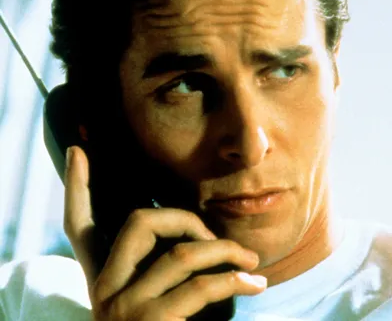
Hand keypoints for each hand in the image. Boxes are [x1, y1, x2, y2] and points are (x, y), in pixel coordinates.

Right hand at [64, 145, 266, 319]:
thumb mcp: (146, 298)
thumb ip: (154, 266)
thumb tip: (186, 235)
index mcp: (100, 278)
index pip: (77, 224)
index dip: (76, 186)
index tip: (77, 149)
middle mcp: (104, 290)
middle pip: (140, 222)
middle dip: (187, 218)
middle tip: (217, 238)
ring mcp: (125, 309)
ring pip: (181, 252)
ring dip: (225, 251)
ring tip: (250, 260)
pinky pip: (199, 285)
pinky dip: (233, 278)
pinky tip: (252, 282)